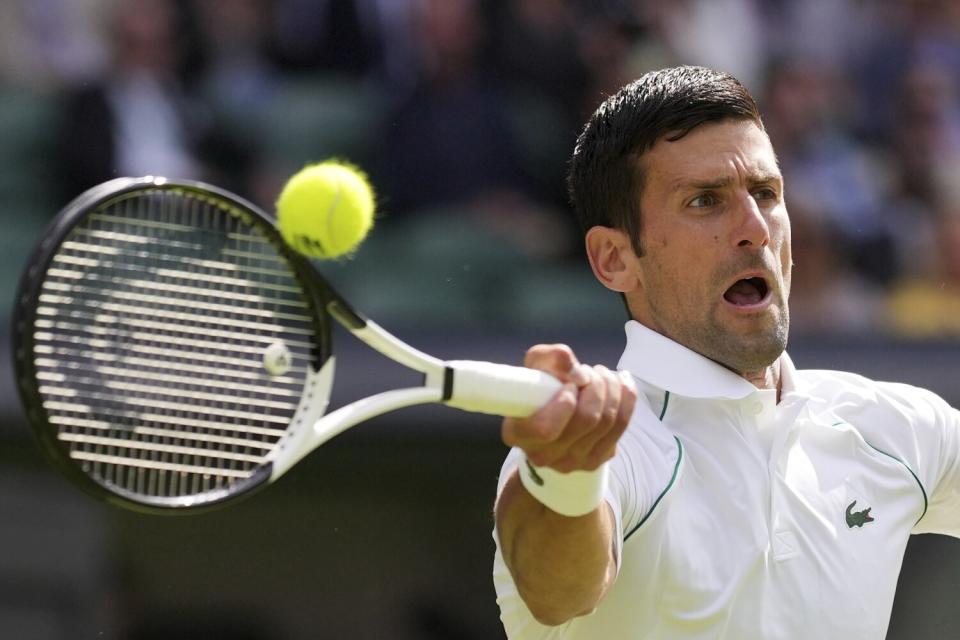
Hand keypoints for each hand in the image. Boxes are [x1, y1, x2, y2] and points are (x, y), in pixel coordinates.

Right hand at [501, 344, 636, 472]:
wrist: (554, 418)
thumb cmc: (540, 390)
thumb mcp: (536, 366)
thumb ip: (550, 358)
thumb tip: (573, 366)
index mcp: (519, 434)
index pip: (546, 429)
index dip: (564, 402)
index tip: (569, 384)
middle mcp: (545, 455)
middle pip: (586, 419)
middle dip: (594, 385)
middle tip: (588, 372)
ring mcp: (574, 462)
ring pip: (607, 420)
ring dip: (610, 388)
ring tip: (601, 375)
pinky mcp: (599, 459)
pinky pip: (622, 424)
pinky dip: (626, 397)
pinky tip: (620, 384)